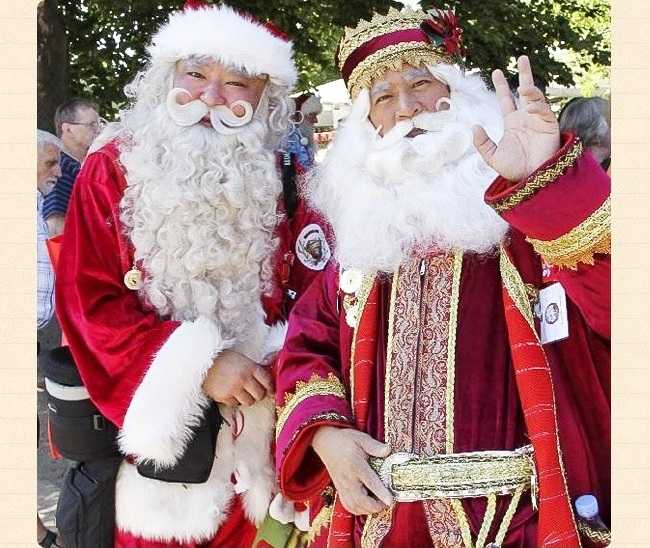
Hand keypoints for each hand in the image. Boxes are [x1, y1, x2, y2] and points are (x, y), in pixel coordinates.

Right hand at [202, 350, 272, 405]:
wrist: (201, 362)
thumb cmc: (223, 359)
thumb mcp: (241, 359)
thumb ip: (253, 369)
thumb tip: (266, 381)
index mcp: (250, 367)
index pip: (267, 381)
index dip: (271, 388)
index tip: (271, 391)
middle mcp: (244, 379)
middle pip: (260, 395)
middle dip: (258, 395)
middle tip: (254, 392)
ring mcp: (233, 389)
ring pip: (249, 402)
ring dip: (247, 399)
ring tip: (242, 393)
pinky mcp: (223, 397)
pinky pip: (235, 404)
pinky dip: (234, 400)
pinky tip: (230, 392)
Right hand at [312, 426, 392, 514]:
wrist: (326, 442)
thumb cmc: (345, 440)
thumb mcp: (361, 438)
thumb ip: (375, 446)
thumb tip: (388, 450)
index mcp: (355, 465)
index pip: (369, 482)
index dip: (381, 493)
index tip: (390, 501)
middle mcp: (348, 478)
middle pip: (360, 500)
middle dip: (375, 506)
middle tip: (387, 502)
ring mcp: (342, 485)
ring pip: (354, 506)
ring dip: (368, 510)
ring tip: (379, 504)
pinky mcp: (339, 489)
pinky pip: (348, 505)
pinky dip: (358, 510)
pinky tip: (366, 505)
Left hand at [473, 55, 559, 180]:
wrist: (531, 179)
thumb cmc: (514, 169)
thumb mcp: (492, 157)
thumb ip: (482, 143)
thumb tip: (474, 126)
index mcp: (512, 122)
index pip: (506, 100)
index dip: (502, 86)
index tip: (496, 72)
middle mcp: (526, 118)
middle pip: (526, 91)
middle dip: (524, 74)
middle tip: (522, 57)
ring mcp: (539, 120)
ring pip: (536, 98)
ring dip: (531, 91)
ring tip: (524, 87)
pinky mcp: (550, 126)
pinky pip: (544, 111)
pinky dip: (537, 107)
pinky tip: (529, 109)